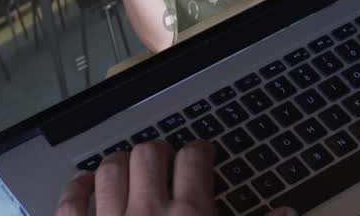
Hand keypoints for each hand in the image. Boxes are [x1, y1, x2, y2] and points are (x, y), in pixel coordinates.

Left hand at [54, 140, 297, 215]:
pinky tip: (86, 187)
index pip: (195, 158)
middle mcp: (148, 214)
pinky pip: (70, 202)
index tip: (201, 153)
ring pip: (111, 169)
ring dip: (120, 163)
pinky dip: (77, 189)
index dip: (200, 150)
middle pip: (150, 154)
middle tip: (166, 162)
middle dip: (160, 152)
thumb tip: (288, 214)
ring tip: (129, 168)